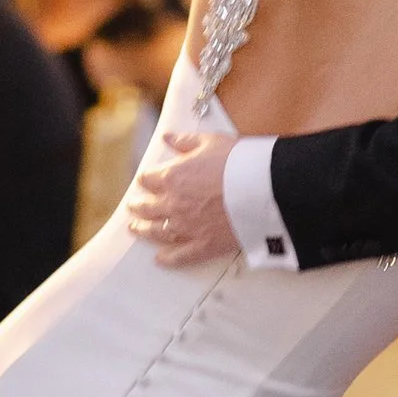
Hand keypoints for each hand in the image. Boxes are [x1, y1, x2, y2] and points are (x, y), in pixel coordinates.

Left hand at [126, 127, 235, 267]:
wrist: (263, 189)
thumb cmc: (239, 161)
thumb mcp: (211, 142)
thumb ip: (185, 141)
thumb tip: (168, 137)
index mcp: (172, 177)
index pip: (148, 179)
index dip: (145, 179)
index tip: (144, 180)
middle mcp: (173, 204)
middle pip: (147, 207)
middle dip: (138, 206)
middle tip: (134, 206)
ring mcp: (186, 227)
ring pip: (156, 231)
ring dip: (144, 230)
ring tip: (136, 229)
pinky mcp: (203, 245)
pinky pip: (180, 256)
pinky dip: (168, 258)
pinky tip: (160, 258)